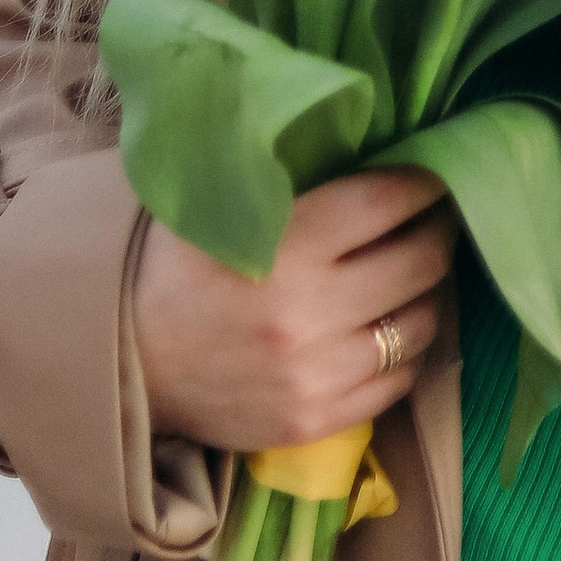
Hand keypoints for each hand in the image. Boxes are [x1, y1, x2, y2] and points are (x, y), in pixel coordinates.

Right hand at [131, 169, 455, 452]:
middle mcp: (310, 311)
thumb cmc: (178, 266)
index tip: (435, 174)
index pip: (389, 200)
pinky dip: (403, 354)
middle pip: (419, 261)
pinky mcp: (313, 421)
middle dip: (436, 233)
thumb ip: (292, 176)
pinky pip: (396, 384)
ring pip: (418, 325)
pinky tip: (389, 330)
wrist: (124, 360)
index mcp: (288, 244)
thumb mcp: (224, 202)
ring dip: (425, 295)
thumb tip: (369, 139)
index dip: (423, 182)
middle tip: (433, 222)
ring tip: (414, 276)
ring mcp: (315, 374)